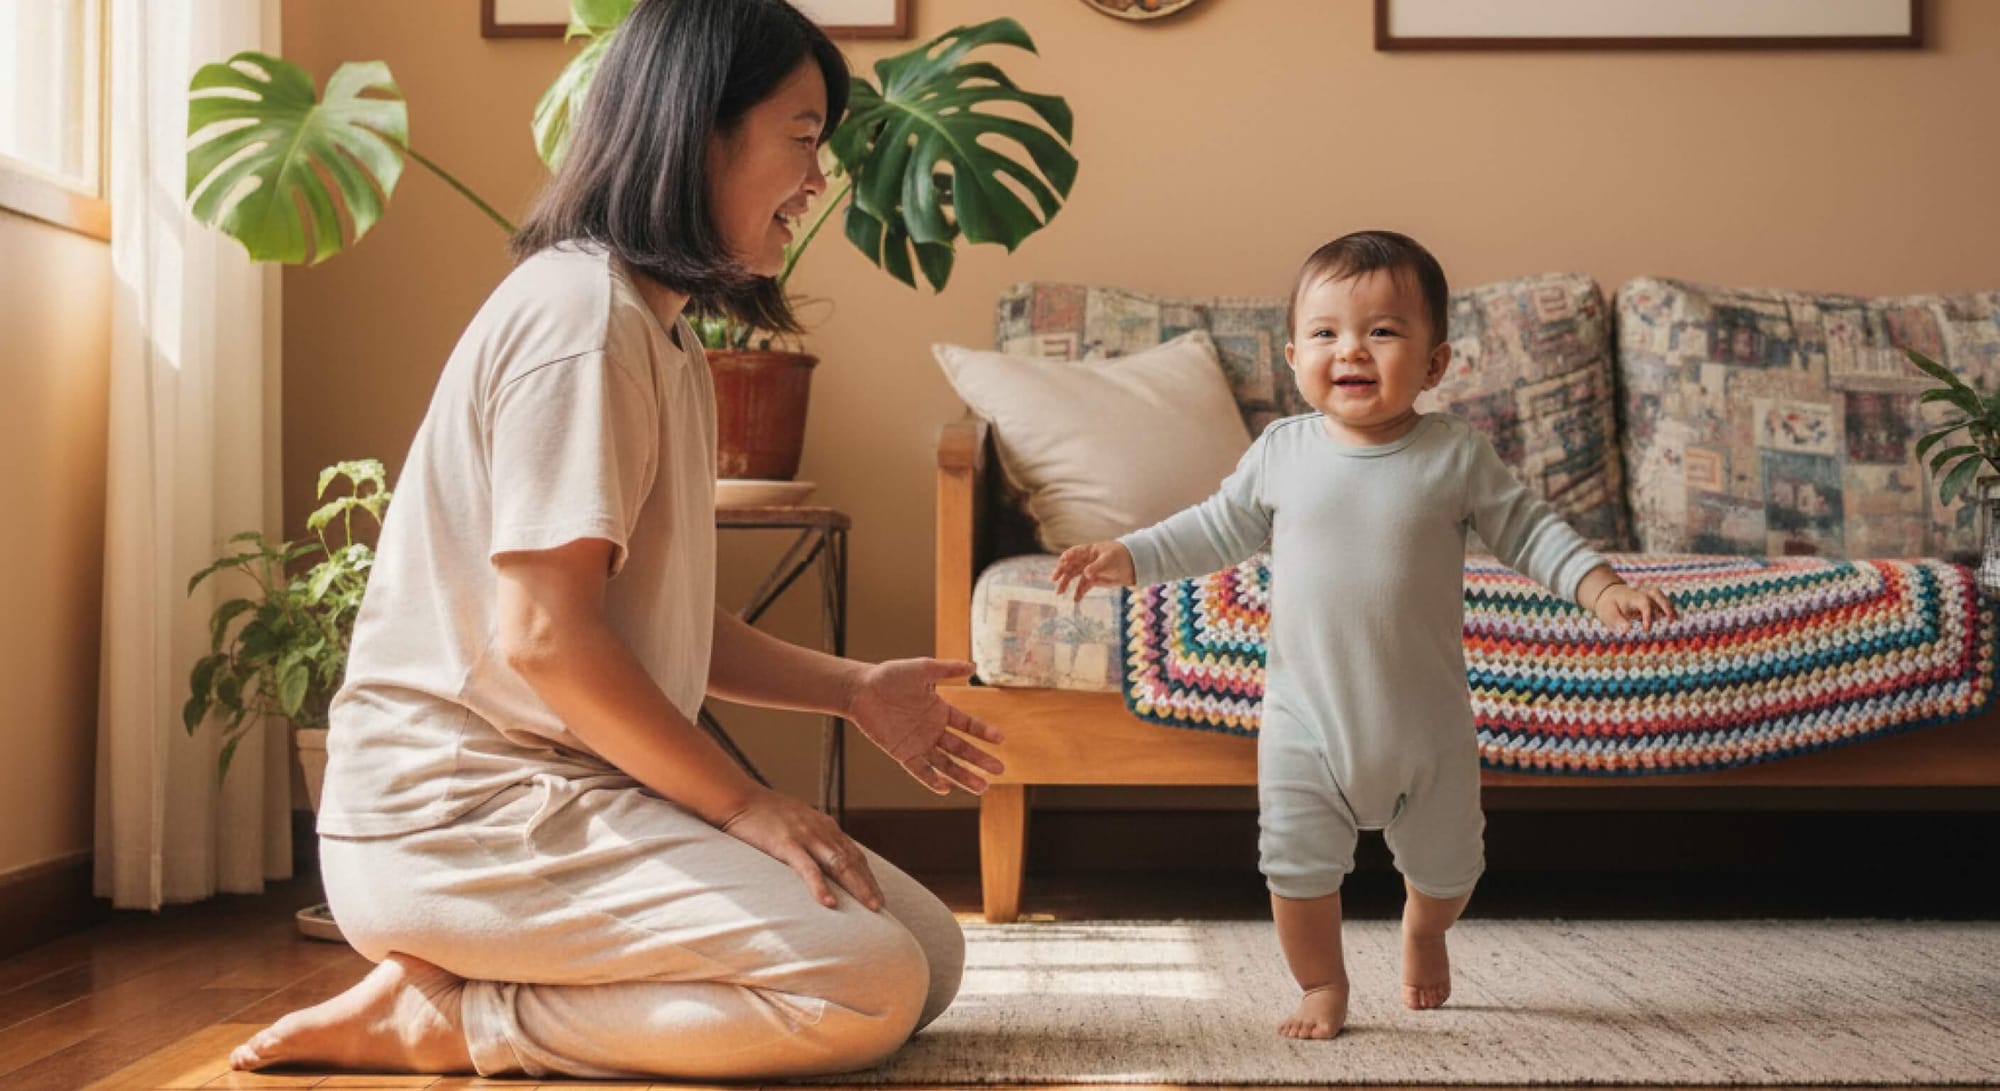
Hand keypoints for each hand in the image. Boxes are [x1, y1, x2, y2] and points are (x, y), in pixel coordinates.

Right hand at [721, 786, 882, 910]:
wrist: (737, 798)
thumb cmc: (762, 812)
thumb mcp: (795, 819)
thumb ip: (811, 834)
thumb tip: (820, 854)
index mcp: (823, 825)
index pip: (853, 852)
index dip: (867, 874)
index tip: (876, 892)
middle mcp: (820, 829)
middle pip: (852, 860)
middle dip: (868, 884)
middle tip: (880, 906)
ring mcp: (805, 836)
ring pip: (839, 864)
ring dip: (857, 887)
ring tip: (869, 907)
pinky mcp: (786, 844)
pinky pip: (808, 869)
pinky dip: (820, 886)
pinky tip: (829, 903)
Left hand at [848, 658, 1004, 794]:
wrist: (861, 689)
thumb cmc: (890, 676)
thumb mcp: (923, 669)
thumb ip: (947, 669)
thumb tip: (974, 666)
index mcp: (940, 711)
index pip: (968, 725)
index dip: (984, 732)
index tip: (1001, 739)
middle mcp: (932, 729)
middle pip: (961, 749)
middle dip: (980, 760)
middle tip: (1000, 771)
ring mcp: (918, 743)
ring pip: (946, 764)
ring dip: (963, 776)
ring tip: (982, 787)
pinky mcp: (902, 752)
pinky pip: (919, 769)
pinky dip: (932, 780)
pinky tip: (945, 788)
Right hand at [1051, 540, 1135, 601]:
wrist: (1133, 565)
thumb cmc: (1120, 556)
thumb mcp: (1109, 559)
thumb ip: (1096, 566)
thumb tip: (1085, 574)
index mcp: (1088, 551)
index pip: (1073, 553)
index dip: (1065, 558)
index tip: (1061, 564)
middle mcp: (1086, 560)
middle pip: (1070, 566)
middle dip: (1061, 572)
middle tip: (1054, 580)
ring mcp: (1089, 571)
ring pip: (1074, 577)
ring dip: (1066, 584)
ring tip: (1059, 592)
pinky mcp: (1094, 580)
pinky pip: (1083, 586)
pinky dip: (1079, 593)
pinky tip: (1076, 599)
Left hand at [1591, 581, 1676, 631]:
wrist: (1609, 594)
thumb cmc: (1609, 605)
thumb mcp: (1608, 613)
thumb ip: (1617, 621)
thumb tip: (1626, 631)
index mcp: (1632, 597)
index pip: (1644, 603)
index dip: (1648, 616)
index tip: (1647, 629)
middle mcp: (1642, 593)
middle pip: (1656, 595)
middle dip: (1665, 606)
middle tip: (1671, 620)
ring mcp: (1647, 595)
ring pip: (1661, 597)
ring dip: (1670, 608)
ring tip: (1677, 621)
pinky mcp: (1651, 599)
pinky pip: (1663, 602)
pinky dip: (1670, 609)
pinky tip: (1677, 619)